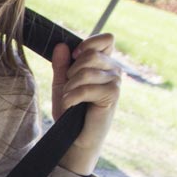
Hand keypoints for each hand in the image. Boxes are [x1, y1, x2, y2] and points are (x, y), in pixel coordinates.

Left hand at [50, 33, 120, 175]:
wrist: (74, 137)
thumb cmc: (71, 110)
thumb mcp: (62, 84)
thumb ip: (61, 65)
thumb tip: (61, 45)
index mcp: (105, 63)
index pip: (106, 39)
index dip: (88, 44)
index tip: (74, 57)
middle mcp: (114, 69)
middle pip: (90, 54)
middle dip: (71, 71)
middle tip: (68, 87)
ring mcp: (115, 82)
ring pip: (85, 71)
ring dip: (69, 87)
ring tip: (68, 98)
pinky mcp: (112, 95)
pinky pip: (85, 88)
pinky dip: (71, 98)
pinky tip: (70, 106)